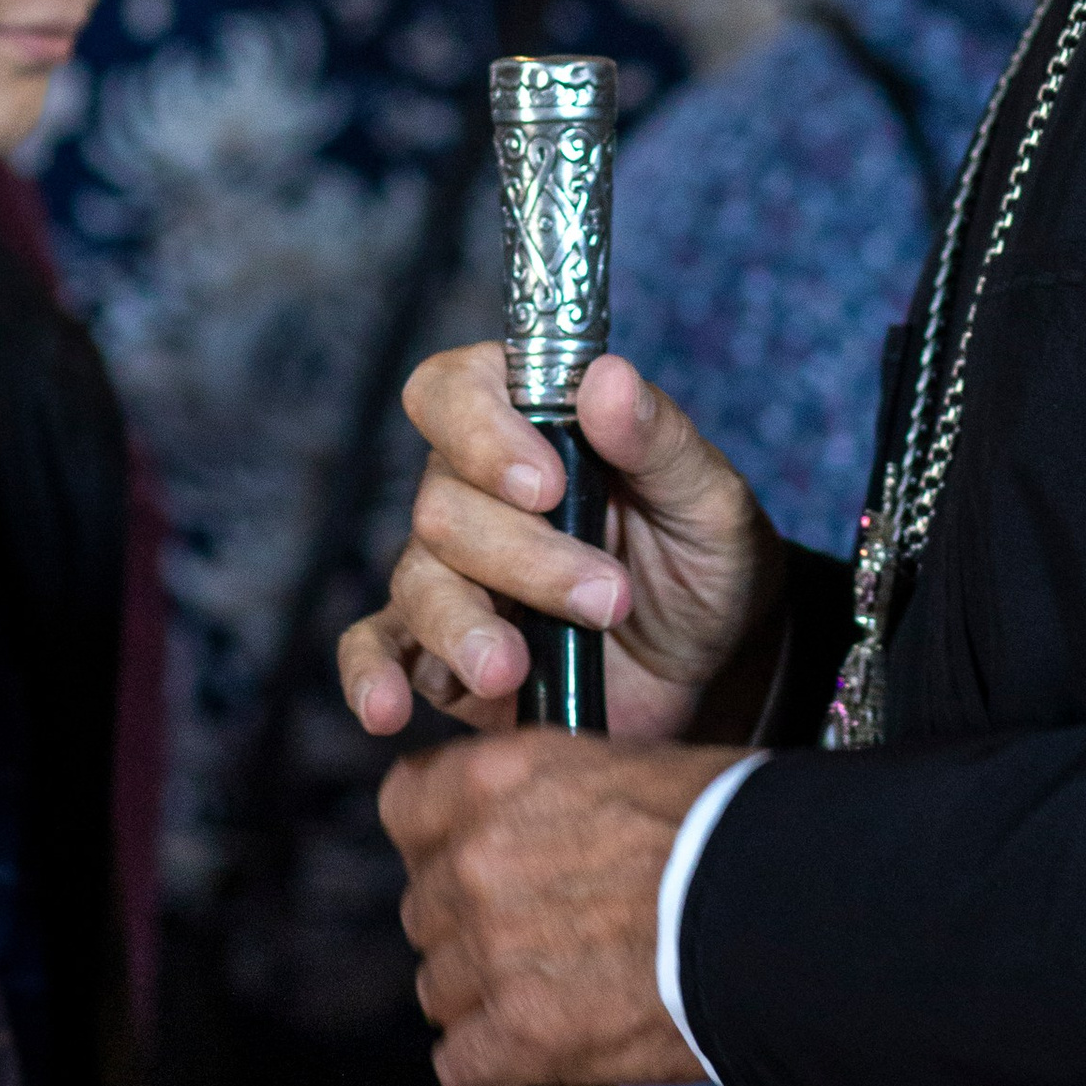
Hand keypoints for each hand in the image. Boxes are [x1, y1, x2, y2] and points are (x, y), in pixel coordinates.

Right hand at [338, 345, 784, 744]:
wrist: (712, 663)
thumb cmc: (705, 555)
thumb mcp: (708, 497)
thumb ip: (659, 438)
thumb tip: (607, 377)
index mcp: (529, 420)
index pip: (454, 390)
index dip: (482, 432)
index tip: (547, 485)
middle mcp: (472, 486)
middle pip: (442, 504)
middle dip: (524, 558)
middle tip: (607, 599)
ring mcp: (452, 570)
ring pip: (418, 582)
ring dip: (466, 627)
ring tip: (514, 669)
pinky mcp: (443, 649)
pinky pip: (378, 650)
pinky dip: (372, 676)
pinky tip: (388, 708)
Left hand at [384, 729, 728, 1085]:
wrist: (782, 907)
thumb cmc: (730, 829)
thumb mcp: (627, 770)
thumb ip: (553, 800)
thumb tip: (541, 830)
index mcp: (500, 778)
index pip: (407, 805)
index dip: (437, 841)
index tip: (465, 862)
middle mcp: (477, 857)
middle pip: (427, 911)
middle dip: (470, 931)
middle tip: (532, 946)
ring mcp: (493, 948)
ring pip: (442, 993)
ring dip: (483, 1005)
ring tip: (544, 1013)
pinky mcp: (521, 1033)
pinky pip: (463, 1074)